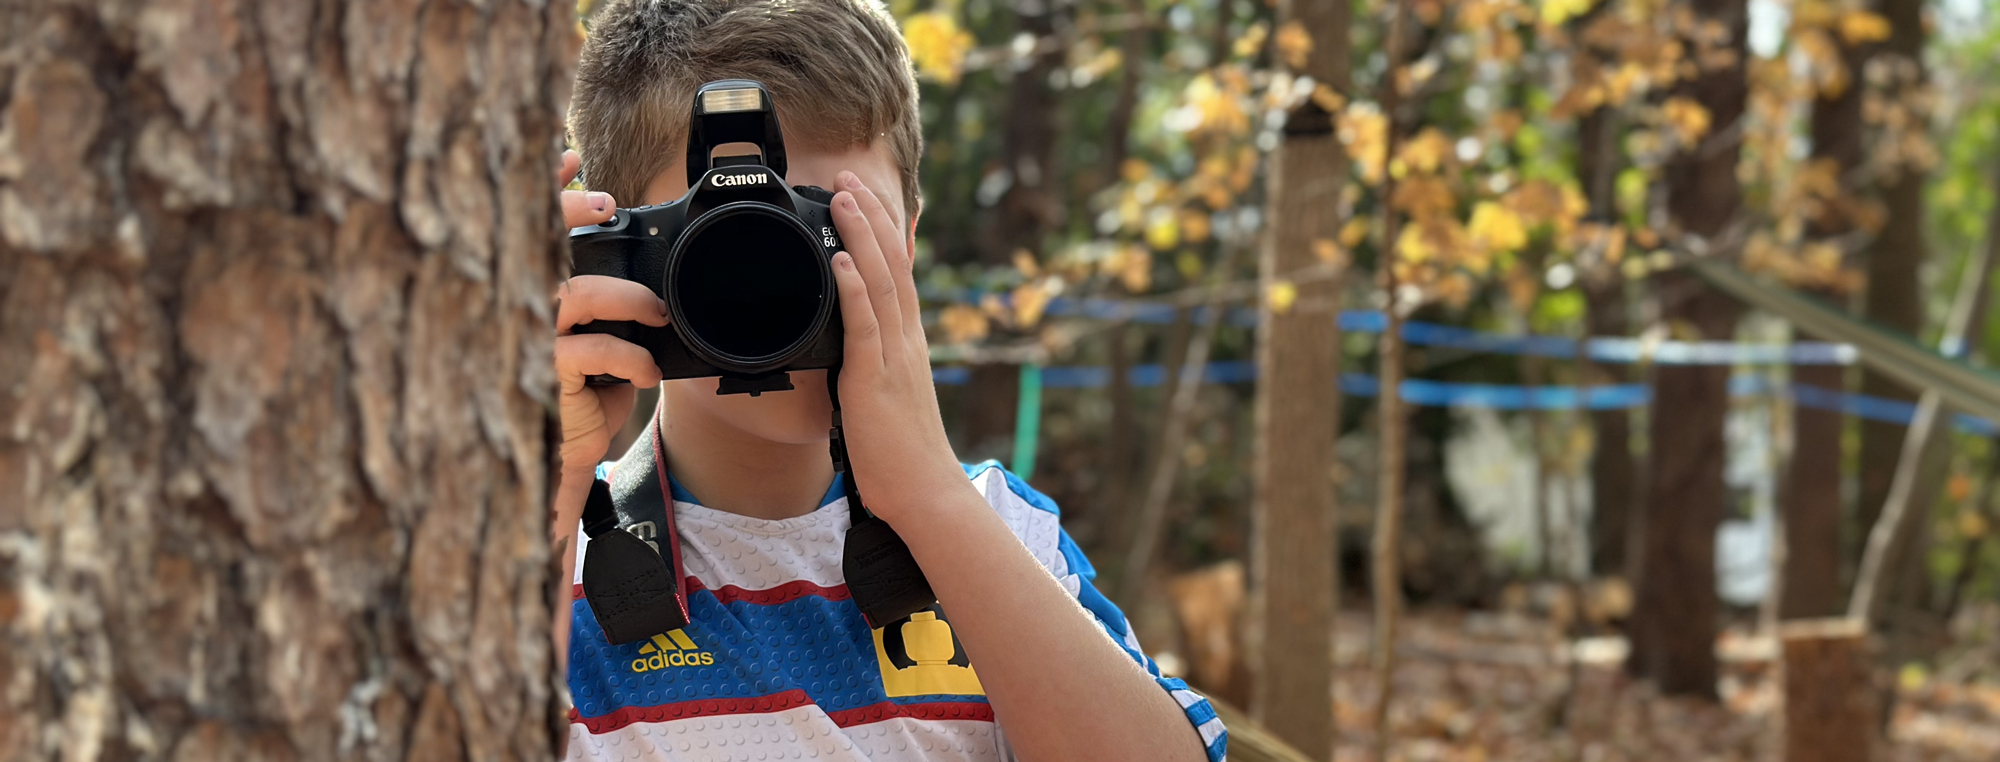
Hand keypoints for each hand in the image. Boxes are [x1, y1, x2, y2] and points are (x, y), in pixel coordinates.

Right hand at [553, 150, 667, 490]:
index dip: (549, 191)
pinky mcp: (547, 374)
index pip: (540, 231)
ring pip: (573, 294)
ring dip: (624, 297)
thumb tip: (661, 273)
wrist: (578, 449)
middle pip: (539, 246)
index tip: (568, 158)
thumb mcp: (617, 336)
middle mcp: (534, 307)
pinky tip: (646, 369)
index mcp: (552, 290)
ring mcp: (536, 338)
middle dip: (567, 213)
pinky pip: (587, 350)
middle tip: (604, 204)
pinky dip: (628, 355)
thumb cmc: (596, 386)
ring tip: (656, 315)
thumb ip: (626, 300)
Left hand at [826, 172, 974, 523]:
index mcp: (908, 345)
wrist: (925, 493)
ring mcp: (894, 357)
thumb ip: (868, 369)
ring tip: (841, 197)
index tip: (864, 200)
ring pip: (880, 281)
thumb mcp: (883, 399)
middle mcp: (906, 342)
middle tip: (847, 178)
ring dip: (859, 234)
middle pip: (891, 265)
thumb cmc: (902, 458)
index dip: (881, 234)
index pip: (898, 276)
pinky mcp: (876, 378)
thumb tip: (843, 352)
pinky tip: (838, 257)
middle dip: (869, 217)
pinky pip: (864, 322)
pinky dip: (851, 285)